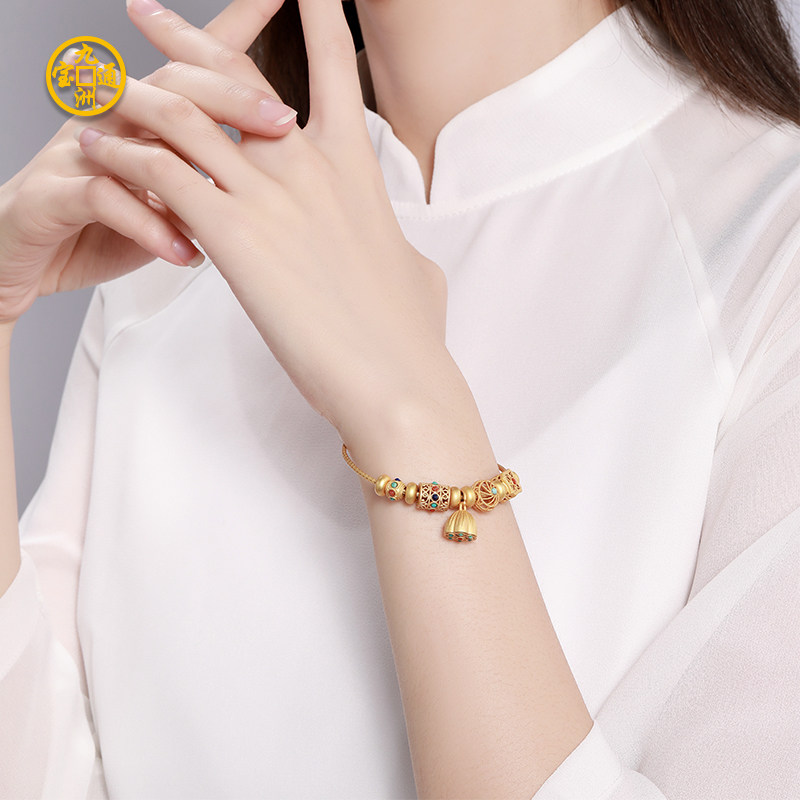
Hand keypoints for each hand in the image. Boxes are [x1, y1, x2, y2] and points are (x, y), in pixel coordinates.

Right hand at [0, 0, 295, 324]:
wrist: (24, 259)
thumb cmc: (99, 227)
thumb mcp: (164, 197)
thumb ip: (204, 176)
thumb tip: (267, 170)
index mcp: (141, 115)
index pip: (193, 62)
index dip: (234, 26)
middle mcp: (109, 121)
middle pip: (171, 86)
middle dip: (231, 98)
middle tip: (284, 119)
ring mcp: (77, 153)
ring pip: (135, 134)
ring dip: (191, 162)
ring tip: (239, 190)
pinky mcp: (53, 195)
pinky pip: (104, 199)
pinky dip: (150, 227)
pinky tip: (188, 251)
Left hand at [77, 0, 453, 449]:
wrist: (395, 376)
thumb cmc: (408, 331)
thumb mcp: (415, 267)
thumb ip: (389, 238)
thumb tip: (393, 244)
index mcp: (353, 163)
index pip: (330, 62)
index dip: (314, 10)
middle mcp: (306, 162)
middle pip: (231, 74)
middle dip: (184, 38)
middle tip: (146, 15)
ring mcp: (268, 195)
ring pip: (181, 116)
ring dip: (134, 94)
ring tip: (98, 86)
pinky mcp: (231, 237)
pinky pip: (160, 174)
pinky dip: (124, 157)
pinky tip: (98, 153)